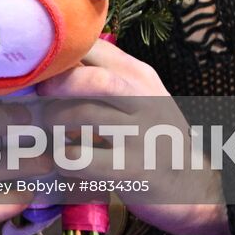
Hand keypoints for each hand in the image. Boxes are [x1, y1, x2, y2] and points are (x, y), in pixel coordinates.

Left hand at [34, 39, 232, 234]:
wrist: (193, 187)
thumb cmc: (153, 138)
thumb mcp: (139, 97)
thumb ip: (105, 76)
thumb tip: (51, 62)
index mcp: (140, 76)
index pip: (96, 47)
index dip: (62, 53)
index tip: (44, 66)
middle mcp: (145, 100)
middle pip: (92, 79)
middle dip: (58, 84)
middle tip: (41, 94)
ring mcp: (142, 136)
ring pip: (82, 116)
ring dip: (54, 122)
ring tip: (51, 130)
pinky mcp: (133, 170)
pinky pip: (81, 158)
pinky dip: (63, 158)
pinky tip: (66, 160)